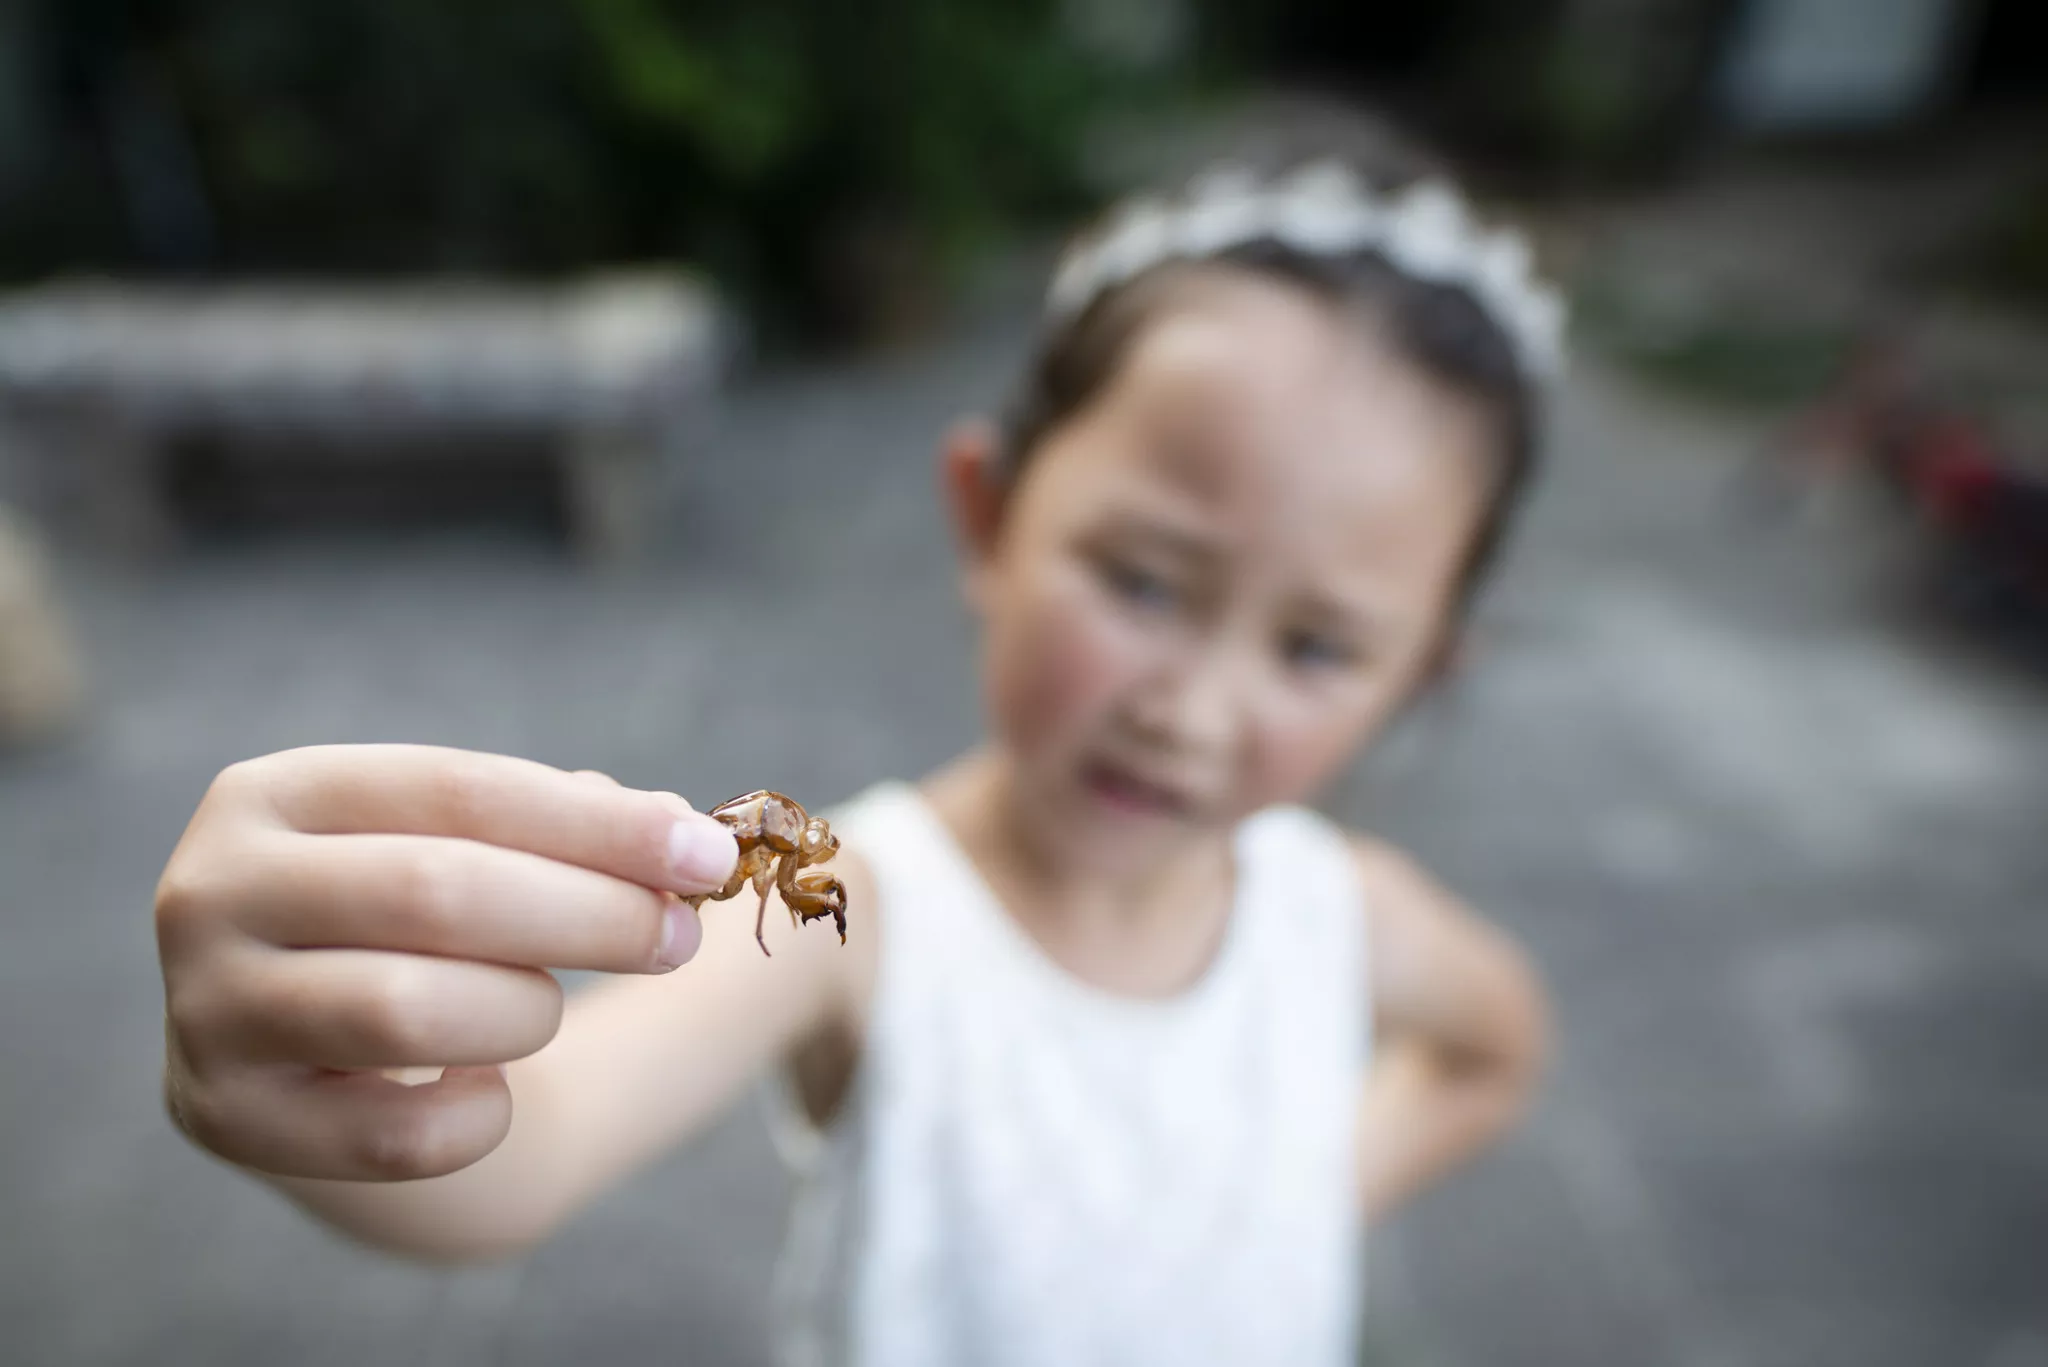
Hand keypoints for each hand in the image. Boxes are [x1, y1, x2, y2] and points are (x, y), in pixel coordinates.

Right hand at [154, 744, 739, 1183]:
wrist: (323, 1065)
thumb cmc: (419, 929)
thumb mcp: (481, 854)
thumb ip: (576, 833)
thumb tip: (680, 836)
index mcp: (276, 793)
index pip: (460, 789)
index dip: (598, 826)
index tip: (710, 858)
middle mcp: (211, 891)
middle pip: (436, 891)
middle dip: (590, 915)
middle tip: (679, 939)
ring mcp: (204, 1010)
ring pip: (410, 1010)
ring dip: (524, 1012)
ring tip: (541, 1008)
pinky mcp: (224, 1121)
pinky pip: (400, 1135)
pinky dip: (479, 1114)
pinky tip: (486, 1086)